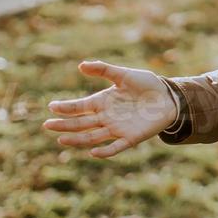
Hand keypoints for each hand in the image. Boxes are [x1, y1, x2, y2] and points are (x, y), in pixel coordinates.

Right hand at [41, 60, 179, 158]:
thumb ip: (104, 70)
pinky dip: (104, 151)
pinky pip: (115, 147)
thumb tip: (81, 65)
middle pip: (81, 123)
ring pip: (92, 137)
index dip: (66, 107)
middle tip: (47, 125)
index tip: (52, 106)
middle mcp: (106, 117)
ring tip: (61, 139)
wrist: (169, 97)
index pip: (79, 107)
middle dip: (64, 125)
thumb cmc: (146, 85)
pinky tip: (93, 152)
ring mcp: (117, 128)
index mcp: (102, 102)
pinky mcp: (131, 138)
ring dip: (77, 139)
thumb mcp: (124, 75)